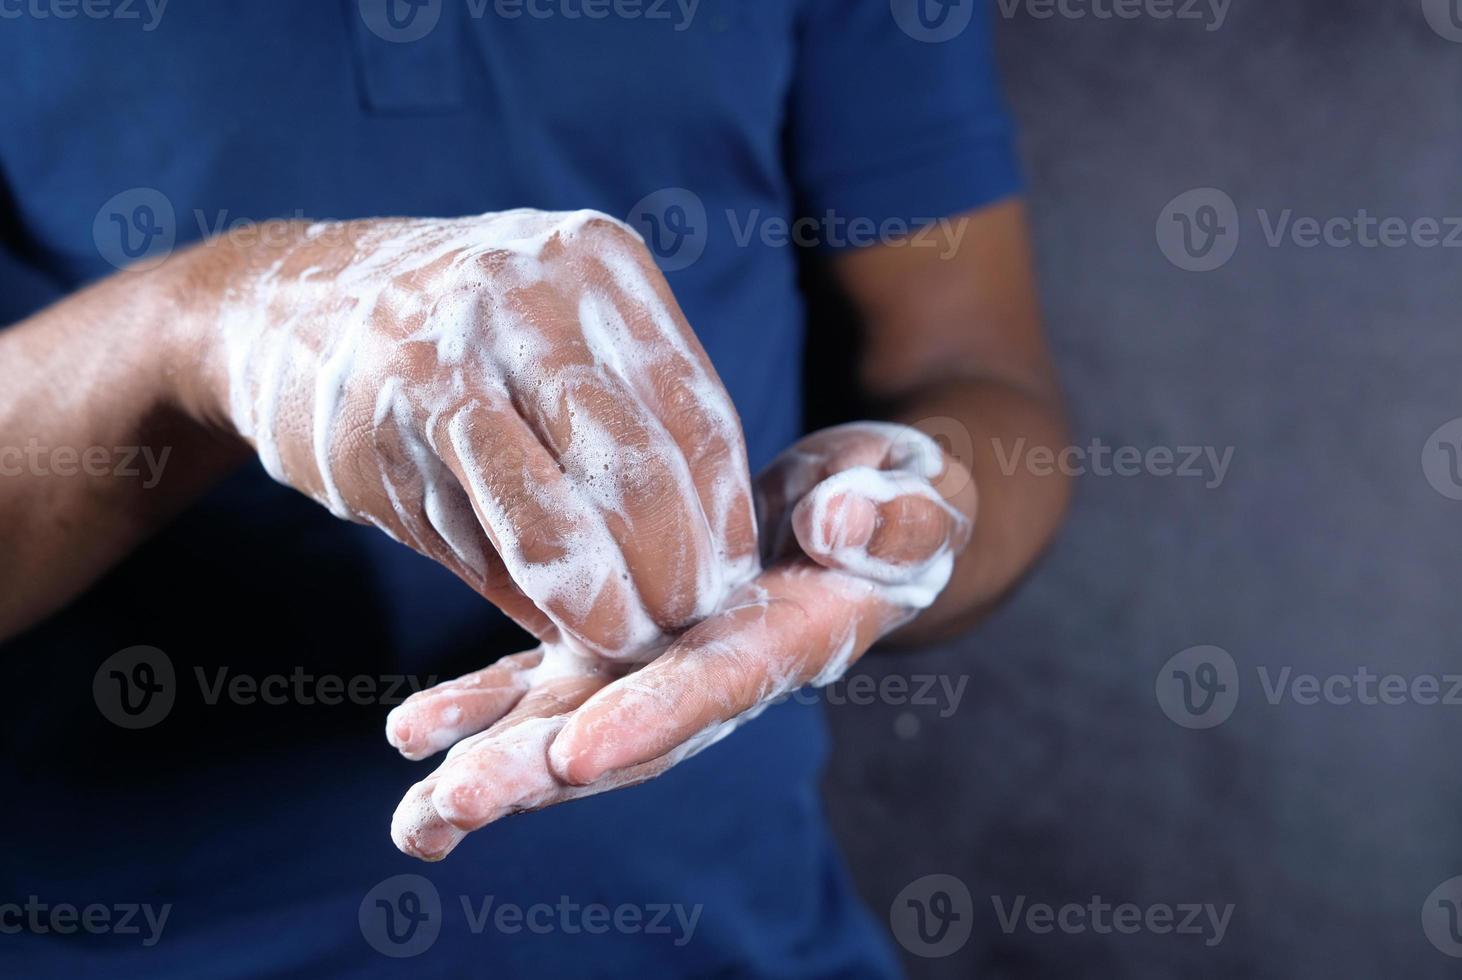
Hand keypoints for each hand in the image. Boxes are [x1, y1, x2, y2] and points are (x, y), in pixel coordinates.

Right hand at [182, 210, 757, 661]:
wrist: (280, 303)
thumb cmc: (450, 336)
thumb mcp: (550, 337)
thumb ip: (618, 431)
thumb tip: (690, 567)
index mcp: (601, 263)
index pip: (701, 418)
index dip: (725, 523)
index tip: (730, 589)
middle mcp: (536, 291)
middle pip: (644, 470)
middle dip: (676, 576)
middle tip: (682, 633)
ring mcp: (455, 348)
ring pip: (564, 514)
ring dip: (602, 606)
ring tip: (624, 646)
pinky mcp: (390, 417)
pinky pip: (481, 533)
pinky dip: (523, 592)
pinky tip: (547, 620)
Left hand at [386, 422, 972, 859]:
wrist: (862, 515)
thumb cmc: (900, 502)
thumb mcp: (923, 499)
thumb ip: (900, 519)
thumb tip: (842, 532)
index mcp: (790, 640)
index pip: (715, 688)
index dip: (649, 721)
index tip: (571, 755)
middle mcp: (715, 672)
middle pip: (622, 733)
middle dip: (537, 774)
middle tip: (450, 807)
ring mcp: (661, 660)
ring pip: (569, 722)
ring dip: (492, 765)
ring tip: (417, 813)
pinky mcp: (624, 637)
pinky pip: (547, 678)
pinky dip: (481, 706)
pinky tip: (412, 733)